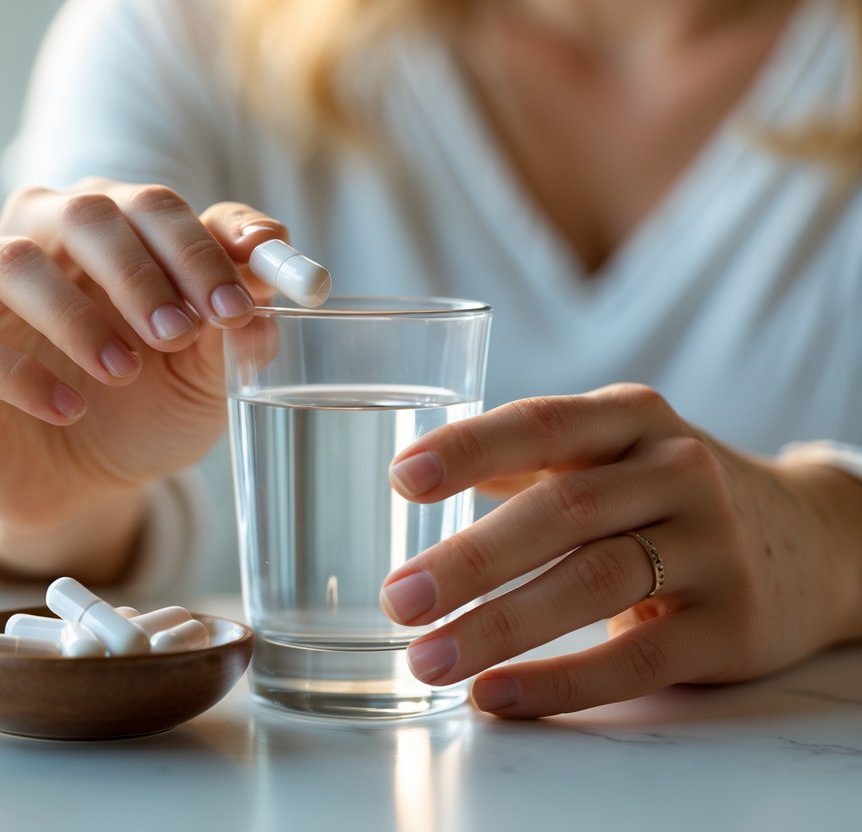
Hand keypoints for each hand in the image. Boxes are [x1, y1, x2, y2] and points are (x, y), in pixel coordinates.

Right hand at [0, 181, 285, 575]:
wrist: (81, 487)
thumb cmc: (142, 413)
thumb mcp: (203, 375)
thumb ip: (233, 321)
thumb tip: (268, 267)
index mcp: (109, 234)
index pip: (154, 206)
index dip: (202, 248)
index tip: (240, 305)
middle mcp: (37, 241)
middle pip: (83, 212)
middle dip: (142, 270)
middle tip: (182, 333)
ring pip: (10, 260)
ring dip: (77, 314)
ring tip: (124, 371)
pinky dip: (17, 373)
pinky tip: (66, 409)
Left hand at [379, 384, 861, 716]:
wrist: (813, 544)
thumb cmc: (673, 495)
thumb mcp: (616, 451)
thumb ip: (527, 458)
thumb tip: (416, 473)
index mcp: (633, 420)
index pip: (543, 424)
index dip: (470, 449)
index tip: (401, 478)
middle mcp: (677, 471)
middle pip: (562, 512)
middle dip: (471, 559)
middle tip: (398, 598)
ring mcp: (711, 547)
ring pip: (594, 582)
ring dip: (500, 626)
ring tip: (428, 658)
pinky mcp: (732, 625)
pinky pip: (636, 660)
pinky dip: (560, 683)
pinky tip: (497, 696)